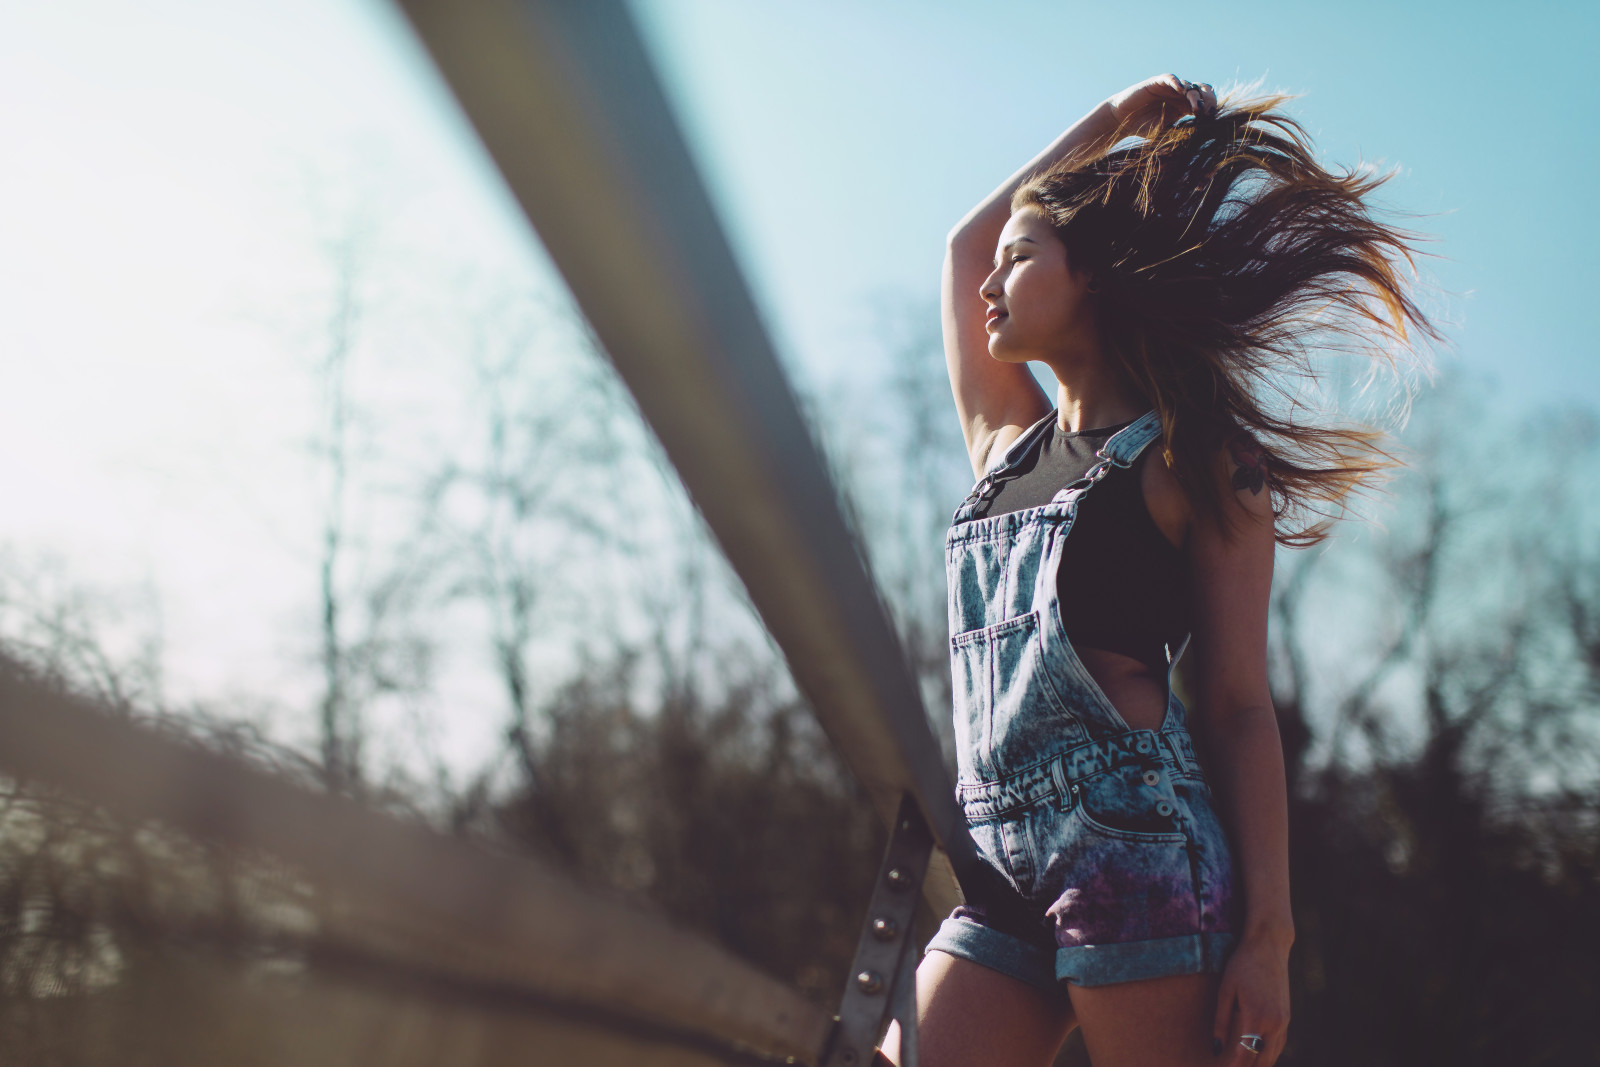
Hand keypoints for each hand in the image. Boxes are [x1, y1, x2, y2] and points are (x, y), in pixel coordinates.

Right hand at [1105, 74, 1217, 133]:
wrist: (1122, 120)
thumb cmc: (1142, 128)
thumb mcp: (1165, 132)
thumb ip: (1179, 131)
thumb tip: (1197, 136)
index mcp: (1184, 106)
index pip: (1204, 101)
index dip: (1210, 107)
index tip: (1211, 118)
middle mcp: (1179, 95)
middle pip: (1201, 90)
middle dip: (1208, 99)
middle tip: (1208, 112)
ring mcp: (1169, 87)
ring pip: (1188, 85)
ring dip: (1194, 96)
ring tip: (1196, 108)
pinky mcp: (1157, 82)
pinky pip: (1170, 78)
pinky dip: (1177, 82)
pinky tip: (1181, 90)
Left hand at [1212, 931, 1290, 1065]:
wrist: (1269, 946)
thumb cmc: (1242, 965)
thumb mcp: (1226, 990)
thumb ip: (1221, 1021)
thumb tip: (1216, 1048)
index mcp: (1257, 1017)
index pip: (1246, 1054)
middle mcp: (1275, 1023)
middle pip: (1263, 1060)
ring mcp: (1284, 1020)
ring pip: (1274, 1055)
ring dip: (1260, 1064)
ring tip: (1244, 1066)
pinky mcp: (1287, 1016)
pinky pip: (1279, 1044)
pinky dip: (1269, 1054)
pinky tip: (1258, 1056)